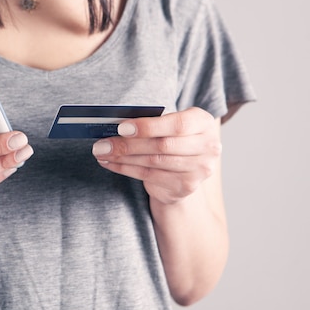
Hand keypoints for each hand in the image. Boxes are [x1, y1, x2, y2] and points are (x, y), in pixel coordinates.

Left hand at [92, 107, 221, 204]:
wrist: (186, 169)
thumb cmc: (172, 138)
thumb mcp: (169, 124)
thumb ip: (152, 123)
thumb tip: (117, 126)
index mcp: (204, 123)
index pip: (177, 125)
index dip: (148, 127)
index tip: (121, 127)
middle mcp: (208, 147)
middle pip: (162, 146)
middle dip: (127, 145)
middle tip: (101, 144)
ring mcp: (199, 170)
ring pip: (153, 162)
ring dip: (122, 157)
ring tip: (101, 152)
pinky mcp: (185, 186)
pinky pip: (148, 176)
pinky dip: (125, 169)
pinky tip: (110, 163)